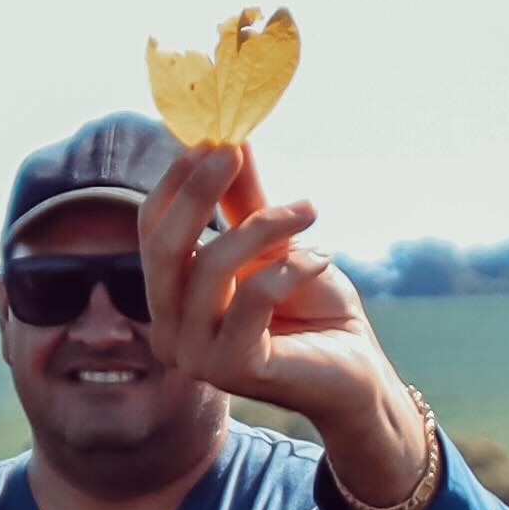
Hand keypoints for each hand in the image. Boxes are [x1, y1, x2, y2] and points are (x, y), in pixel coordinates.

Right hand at [138, 142, 436, 509]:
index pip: (151, 233)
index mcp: (169, 303)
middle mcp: (170, 334)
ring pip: (213, 267)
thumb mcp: (274, 245)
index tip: (214, 140)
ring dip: (265, 226)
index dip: (177, 184)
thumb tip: (229, 138)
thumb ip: (244, 201)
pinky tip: (321, 261)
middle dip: (198, 192)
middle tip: (234, 151)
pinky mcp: (233, 370)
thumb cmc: (313, 310)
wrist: (357, 370)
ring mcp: (196, 357)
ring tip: (309, 212)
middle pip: (164, 248)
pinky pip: (252, 296)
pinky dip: (290, 268)